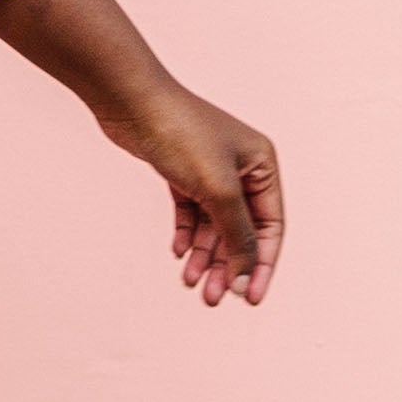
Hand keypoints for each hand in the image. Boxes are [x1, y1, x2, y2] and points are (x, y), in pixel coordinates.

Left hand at [0, 0, 282, 307]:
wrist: (130, 102)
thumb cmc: (179, 135)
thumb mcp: (217, 190)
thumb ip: (236, 234)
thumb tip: (245, 272)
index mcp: (262, 166)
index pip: (271, 227)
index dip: (260, 265)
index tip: (248, 299)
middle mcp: (242, 168)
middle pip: (240, 230)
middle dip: (226, 265)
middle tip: (210, 298)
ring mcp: (211, 170)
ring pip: (214, 225)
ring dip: (204, 255)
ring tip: (189, 282)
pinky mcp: (182, 172)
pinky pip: (191, 213)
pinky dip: (187, 234)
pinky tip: (178, 253)